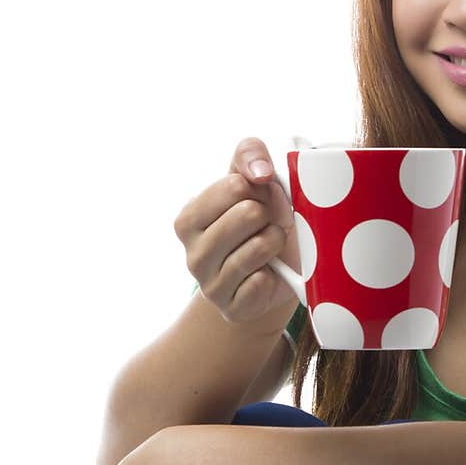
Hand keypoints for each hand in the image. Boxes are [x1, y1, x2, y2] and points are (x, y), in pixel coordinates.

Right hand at [174, 136, 299, 332]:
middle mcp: (192, 253)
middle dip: (270, 216)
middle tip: (267, 226)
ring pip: (258, 248)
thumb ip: (249, 155)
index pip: (235, 186)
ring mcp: (210, 285)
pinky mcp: (232, 308)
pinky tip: (268, 274)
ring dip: (276, 242)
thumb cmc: (261, 221)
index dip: (261, 189)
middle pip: (248, 214)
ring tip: (270, 247)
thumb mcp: (254, 180)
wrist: (275, 275)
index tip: (260, 200)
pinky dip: (275, 276)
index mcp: (189, 218)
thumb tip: (259, 173)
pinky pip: (262, 282)